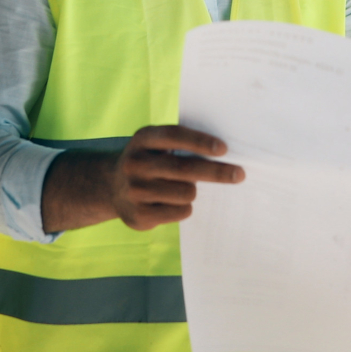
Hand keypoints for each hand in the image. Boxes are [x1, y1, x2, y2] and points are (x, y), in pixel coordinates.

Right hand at [107, 125, 244, 230]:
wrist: (112, 188)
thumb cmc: (149, 162)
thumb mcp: (155, 146)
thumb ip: (180, 146)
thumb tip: (222, 155)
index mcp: (142, 139)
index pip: (174, 136)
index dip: (200, 142)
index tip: (224, 149)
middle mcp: (134, 163)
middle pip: (185, 169)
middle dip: (217, 172)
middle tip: (239, 174)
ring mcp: (134, 191)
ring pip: (186, 192)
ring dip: (192, 191)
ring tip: (183, 189)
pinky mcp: (138, 215)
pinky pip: (180, 211)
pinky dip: (185, 208)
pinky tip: (173, 203)